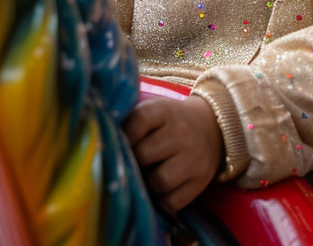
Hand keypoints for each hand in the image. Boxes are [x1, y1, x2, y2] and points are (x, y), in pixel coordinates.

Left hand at [125, 94, 223, 213]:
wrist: (211, 126)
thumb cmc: (169, 122)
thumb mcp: (153, 111)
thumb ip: (129, 122)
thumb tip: (101, 144)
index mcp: (164, 110)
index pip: (138, 120)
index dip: (125, 136)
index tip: (121, 144)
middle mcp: (182, 131)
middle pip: (144, 155)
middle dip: (136, 162)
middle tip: (136, 162)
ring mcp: (194, 157)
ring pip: (159, 182)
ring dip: (150, 183)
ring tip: (152, 174)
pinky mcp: (202, 180)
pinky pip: (172, 202)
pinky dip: (164, 200)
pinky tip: (165, 187)